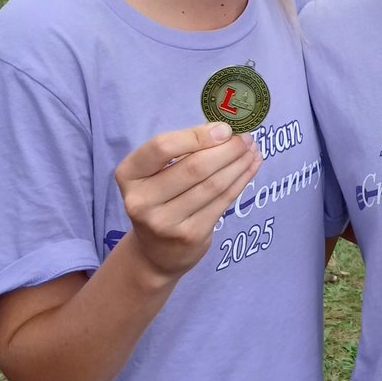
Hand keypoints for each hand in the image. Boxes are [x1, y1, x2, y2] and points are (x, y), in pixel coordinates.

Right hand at [114, 121, 260, 281]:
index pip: (161, 147)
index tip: (224, 128)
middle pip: (193, 167)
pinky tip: (250, 167)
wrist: (156, 252)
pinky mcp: (190, 236)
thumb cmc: (160, 198)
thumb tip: (226, 130)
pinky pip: (222, 202)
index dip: (197, 135)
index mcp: (128, 174)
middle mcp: (141, 200)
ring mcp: (165, 222)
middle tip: (246, 138)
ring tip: (252, 150)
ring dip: (238, 164)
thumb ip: (183, 150)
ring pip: (212, 185)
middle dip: (227, 149)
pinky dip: (241, 181)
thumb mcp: (156, 172)